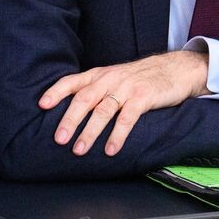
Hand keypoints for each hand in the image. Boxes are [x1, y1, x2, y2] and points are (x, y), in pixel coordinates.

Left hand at [38, 50, 209, 156]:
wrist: (176, 68)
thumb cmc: (142, 77)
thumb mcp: (116, 78)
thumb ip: (96, 90)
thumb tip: (71, 112)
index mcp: (100, 74)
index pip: (73, 81)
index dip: (56, 92)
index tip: (42, 105)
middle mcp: (110, 79)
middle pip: (85, 98)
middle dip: (70, 119)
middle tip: (59, 138)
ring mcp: (127, 87)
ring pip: (103, 110)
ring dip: (90, 131)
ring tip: (79, 149)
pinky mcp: (144, 97)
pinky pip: (127, 118)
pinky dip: (117, 135)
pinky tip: (111, 149)